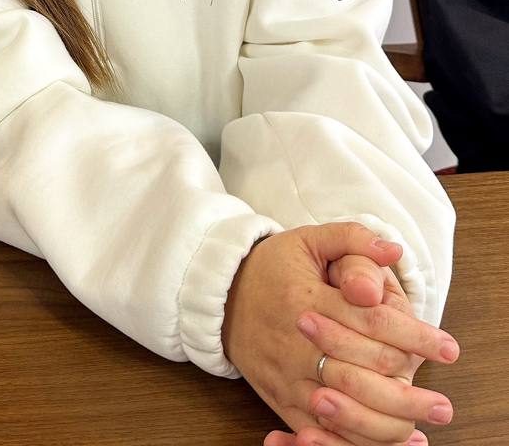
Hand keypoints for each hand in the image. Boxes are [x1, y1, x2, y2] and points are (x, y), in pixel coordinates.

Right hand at [223, 222, 456, 445]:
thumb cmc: (270, 267)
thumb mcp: (306, 240)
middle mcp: (297, 343)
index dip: (415, 336)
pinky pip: (322, 433)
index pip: (371, 322)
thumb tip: (392, 251)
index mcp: (306, 300)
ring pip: (346, 410)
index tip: (448, 348)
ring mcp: (289, 376)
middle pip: (363, 373)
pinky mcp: (281, 400)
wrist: (218, 297)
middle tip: (443, 404)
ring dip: (390, 422)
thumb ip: (351, 240)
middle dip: (410, 391)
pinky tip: (387, 442)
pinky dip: (355, 441)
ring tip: (422, 426)